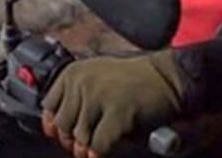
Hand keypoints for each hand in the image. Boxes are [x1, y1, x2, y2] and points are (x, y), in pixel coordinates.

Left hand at [41, 50, 188, 157]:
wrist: (172, 77)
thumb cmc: (138, 80)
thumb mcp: (99, 77)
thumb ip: (76, 95)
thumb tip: (53, 128)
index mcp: (76, 71)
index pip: (48, 105)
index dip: (57, 123)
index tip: (67, 131)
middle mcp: (84, 81)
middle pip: (63, 125)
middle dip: (74, 138)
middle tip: (88, 141)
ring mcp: (99, 97)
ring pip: (80, 138)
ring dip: (90, 146)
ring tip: (104, 141)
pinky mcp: (117, 113)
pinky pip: (99, 145)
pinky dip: (102, 151)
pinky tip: (109, 147)